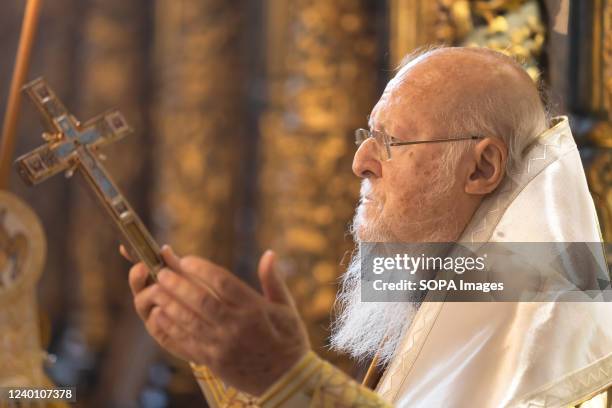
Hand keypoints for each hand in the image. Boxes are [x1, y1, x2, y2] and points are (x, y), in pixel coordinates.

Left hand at [121, 245, 310, 395]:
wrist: (287, 381)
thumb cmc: (289, 340)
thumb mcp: (287, 309)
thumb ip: (273, 280)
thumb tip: (269, 253)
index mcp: (255, 310)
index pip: (223, 283)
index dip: (202, 269)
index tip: (186, 260)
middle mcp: (236, 326)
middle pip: (200, 300)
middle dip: (178, 284)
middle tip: (163, 272)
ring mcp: (222, 345)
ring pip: (189, 320)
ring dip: (169, 303)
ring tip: (156, 290)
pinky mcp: (213, 361)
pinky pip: (186, 342)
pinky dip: (171, 327)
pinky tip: (160, 315)